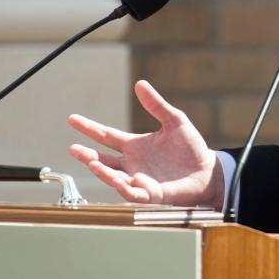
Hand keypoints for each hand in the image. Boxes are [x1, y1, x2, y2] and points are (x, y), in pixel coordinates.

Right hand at [68, 79, 223, 207]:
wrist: (207, 170)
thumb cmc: (190, 147)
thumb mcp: (174, 121)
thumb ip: (156, 105)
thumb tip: (140, 84)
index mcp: (135, 146)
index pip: (106, 136)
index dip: (89, 128)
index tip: (72, 119)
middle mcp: (132, 164)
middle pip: (103, 159)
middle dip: (87, 155)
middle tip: (73, 148)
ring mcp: (139, 180)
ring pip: (113, 178)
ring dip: (102, 172)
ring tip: (91, 162)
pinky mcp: (150, 194)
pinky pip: (133, 193)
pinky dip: (125, 187)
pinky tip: (119, 179)